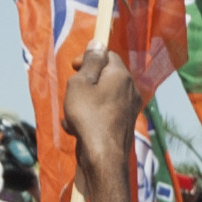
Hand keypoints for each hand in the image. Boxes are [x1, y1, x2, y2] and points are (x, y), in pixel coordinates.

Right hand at [64, 49, 137, 169]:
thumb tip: (98, 43)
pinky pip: (102, 115)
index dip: (89, 58)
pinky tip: (77, 130)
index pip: (107, 55)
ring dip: (82, 104)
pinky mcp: (122, 126)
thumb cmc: (89, 117)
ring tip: (72, 116)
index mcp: (121, 76)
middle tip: (72, 95)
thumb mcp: (81, 83)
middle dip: (83, 85)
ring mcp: (128, 109)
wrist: (103, 158)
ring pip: (99, 98)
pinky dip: (88, 120)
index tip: (74, 67)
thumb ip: (90, 62)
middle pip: (102, 78)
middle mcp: (130, 91)